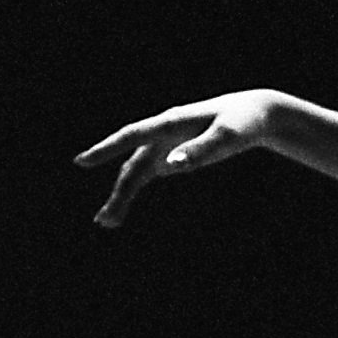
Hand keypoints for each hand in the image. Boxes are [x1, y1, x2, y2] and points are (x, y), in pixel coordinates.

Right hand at [78, 93, 286, 226]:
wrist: (254, 114)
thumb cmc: (242, 123)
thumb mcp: (228, 136)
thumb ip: (201, 150)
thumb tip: (170, 165)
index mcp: (172, 122)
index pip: (132, 136)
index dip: (106, 149)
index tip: (82, 161)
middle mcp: (162, 132)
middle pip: (131, 164)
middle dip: (118, 192)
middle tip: (103, 220)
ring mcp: (166, 144)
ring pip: (136, 172)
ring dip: (122, 195)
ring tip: (108, 223)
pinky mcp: (173, 154)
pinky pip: (147, 173)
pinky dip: (134, 190)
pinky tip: (122, 210)